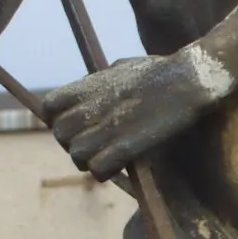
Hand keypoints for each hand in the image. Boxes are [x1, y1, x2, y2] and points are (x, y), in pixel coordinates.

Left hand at [38, 54, 215, 177]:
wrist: (188, 80)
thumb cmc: (161, 70)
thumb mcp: (121, 67)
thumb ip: (100, 82)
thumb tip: (92, 89)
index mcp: (88, 86)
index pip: (49, 107)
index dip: (59, 119)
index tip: (77, 125)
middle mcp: (91, 106)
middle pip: (60, 135)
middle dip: (75, 143)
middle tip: (97, 145)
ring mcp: (106, 128)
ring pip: (76, 156)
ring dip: (90, 160)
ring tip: (109, 156)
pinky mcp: (124, 147)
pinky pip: (97, 169)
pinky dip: (105, 171)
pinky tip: (120, 165)